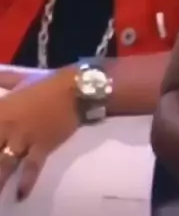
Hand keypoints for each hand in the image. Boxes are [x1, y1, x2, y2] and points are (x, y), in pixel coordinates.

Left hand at [0, 66, 79, 199]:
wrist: (78, 89)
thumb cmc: (48, 83)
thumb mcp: (23, 78)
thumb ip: (4, 77)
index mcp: (2, 108)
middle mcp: (8, 126)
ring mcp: (24, 139)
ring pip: (4, 164)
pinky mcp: (41, 148)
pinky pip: (30, 169)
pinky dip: (25, 183)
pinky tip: (20, 195)